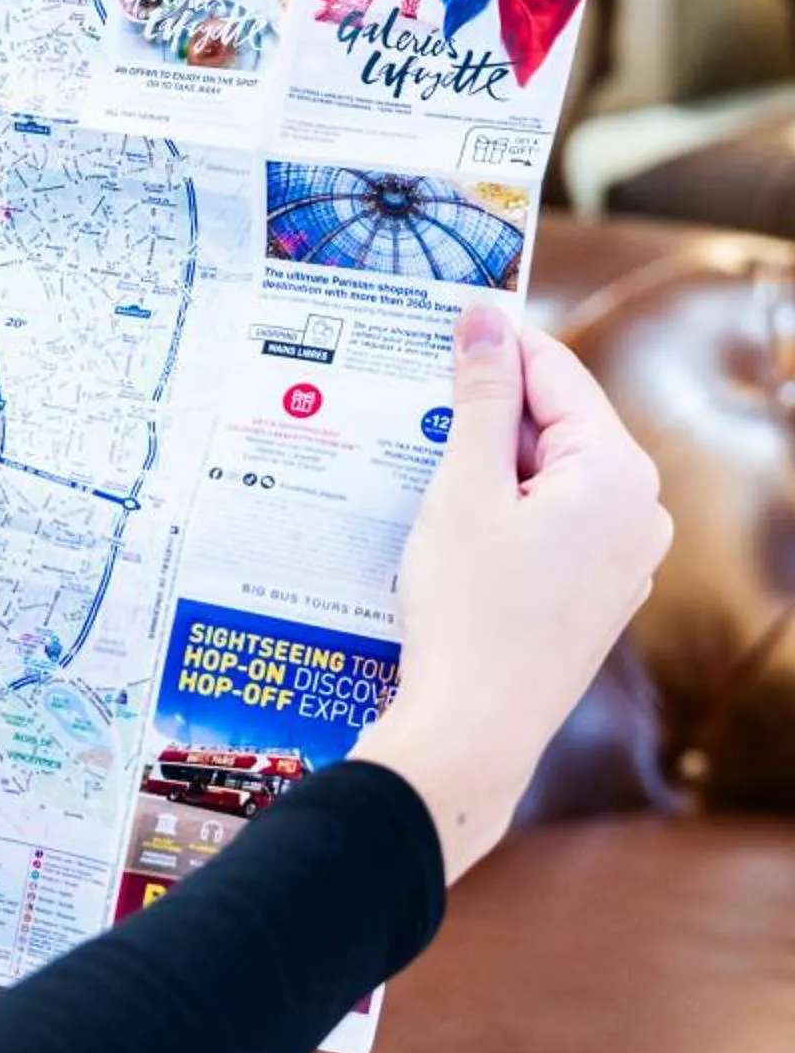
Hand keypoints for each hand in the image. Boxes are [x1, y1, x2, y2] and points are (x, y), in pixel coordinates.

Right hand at [358, 305, 671, 883]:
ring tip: (419, 470)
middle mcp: (640, 510)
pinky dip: (502, 510)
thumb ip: (482, 398)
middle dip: (487, 412)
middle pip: (557, 423)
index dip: (493, 345)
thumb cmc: (467, 613)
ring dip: (489, 464)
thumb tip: (486, 320)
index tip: (439, 323)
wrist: (473, 732)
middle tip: (412, 403)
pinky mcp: (597, 593)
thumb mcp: (465, 488)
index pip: (555, 372)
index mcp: (618, 473)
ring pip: (550, 475)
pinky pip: (552, 523)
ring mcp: (625, 557)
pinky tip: (447, 525)